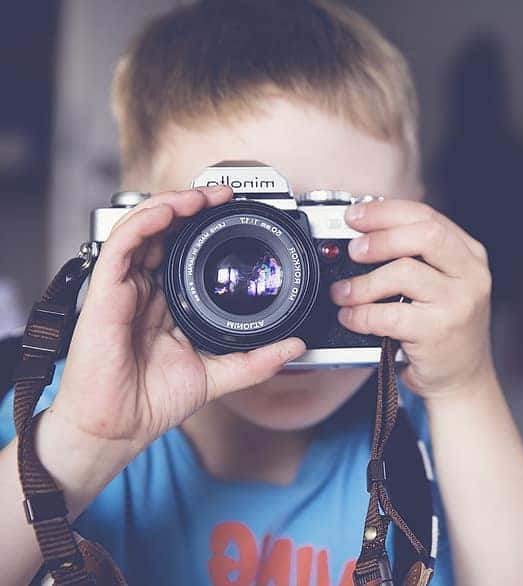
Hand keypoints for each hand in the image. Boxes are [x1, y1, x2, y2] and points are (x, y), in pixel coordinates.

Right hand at [50, 186, 305, 455]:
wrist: (119, 428)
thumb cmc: (153, 401)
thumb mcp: (219, 375)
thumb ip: (257, 360)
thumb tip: (296, 347)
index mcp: (165, 301)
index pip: (182, 249)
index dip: (205, 226)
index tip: (236, 213)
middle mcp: (143, 288)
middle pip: (164, 230)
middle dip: (193, 205)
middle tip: (225, 195)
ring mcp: (123, 288)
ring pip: (142, 227)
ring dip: (172, 204)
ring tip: (203, 196)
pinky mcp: (104, 292)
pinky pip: (122, 244)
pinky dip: (146, 221)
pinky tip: (171, 210)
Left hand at [331, 199, 493, 398]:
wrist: (463, 378)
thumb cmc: (445, 329)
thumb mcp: (443, 284)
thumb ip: (416, 257)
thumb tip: (364, 232)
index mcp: (469, 255)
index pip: (427, 216)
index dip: (386, 211)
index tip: (355, 215)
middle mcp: (470, 275)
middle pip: (424, 235)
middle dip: (380, 237)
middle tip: (353, 250)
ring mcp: (458, 304)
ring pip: (404, 272)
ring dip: (363, 281)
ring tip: (344, 291)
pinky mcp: (438, 332)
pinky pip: (390, 314)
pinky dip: (362, 314)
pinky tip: (351, 317)